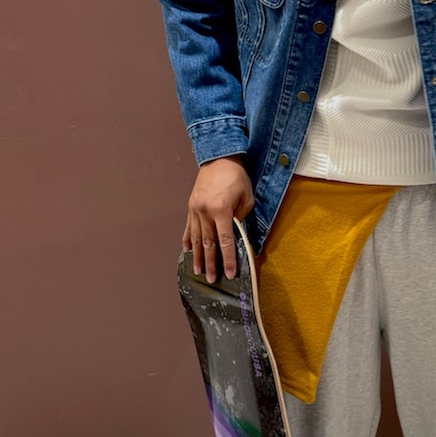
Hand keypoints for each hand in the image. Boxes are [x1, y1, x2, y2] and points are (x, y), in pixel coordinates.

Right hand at [184, 157, 254, 281]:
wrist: (219, 157)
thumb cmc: (237, 176)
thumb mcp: (247, 197)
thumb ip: (241, 218)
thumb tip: (236, 234)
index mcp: (221, 210)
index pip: (225, 241)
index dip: (228, 259)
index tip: (229, 273)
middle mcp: (205, 211)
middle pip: (208, 244)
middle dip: (210, 264)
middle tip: (211, 279)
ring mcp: (195, 209)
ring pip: (197, 238)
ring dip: (198, 256)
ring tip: (197, 271)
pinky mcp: (191, 206)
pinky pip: (189, 227)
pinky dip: (188, 240)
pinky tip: (188, 250)